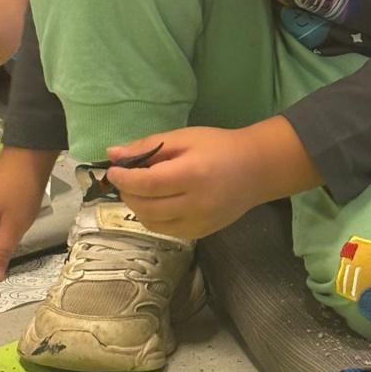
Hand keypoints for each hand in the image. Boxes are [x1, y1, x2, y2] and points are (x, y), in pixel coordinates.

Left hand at [106, 118, 319, 240]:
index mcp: (193, 174)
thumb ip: (148, 146)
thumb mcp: (185, 138)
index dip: (124, 179)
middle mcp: (196, 204)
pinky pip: (165, 230)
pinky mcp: (201, 233)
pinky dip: (152, 218)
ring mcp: (199, 222)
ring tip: (140, 190)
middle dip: (128, 193)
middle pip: (146, 206)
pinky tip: (156, 202)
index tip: (113, 171)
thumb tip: (113, 154)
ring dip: (137, 207)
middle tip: (125, 179)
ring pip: (151, 222)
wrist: (257, 170)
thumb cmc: (220, 147)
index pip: (147, 184)